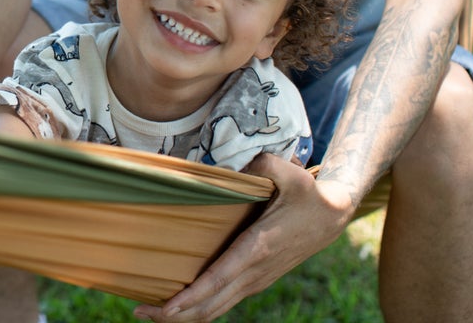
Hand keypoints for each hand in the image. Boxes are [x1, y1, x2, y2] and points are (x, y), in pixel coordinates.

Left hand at [131, 153, 355, 321]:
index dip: (191, 296)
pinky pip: (225, 300)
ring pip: (217, 308)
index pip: (218, 278)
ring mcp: (257, 279)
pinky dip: (201, 307)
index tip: (166, 308)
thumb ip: (258, 165)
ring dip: (185, 314)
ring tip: (150, 311)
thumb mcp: (286, 171)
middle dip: (175, 313)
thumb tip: (231, 168)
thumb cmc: (307, 192)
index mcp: (257, 247)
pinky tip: (180, 305)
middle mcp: (255, 271)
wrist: (334, 215)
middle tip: (138, 311)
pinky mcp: (256, 279)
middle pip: (211, 303)